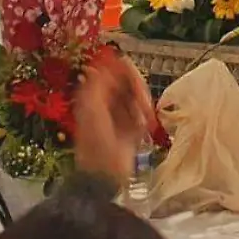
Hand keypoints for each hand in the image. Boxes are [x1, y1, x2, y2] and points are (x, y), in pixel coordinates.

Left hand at [72, 52, 154, 185]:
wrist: (104, 174)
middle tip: (143, 104)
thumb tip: (104, 65)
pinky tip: (143, 127)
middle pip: (129, 80)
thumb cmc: (96, 143)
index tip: (135, 82)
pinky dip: (146, 116)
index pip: (113, 69)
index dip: (126, 71)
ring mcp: (121, 112)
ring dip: (143, 104)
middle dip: (138, 90)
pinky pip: (144, 111)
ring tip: (143, 119)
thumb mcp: (92, 110)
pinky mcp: (132, 124)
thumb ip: (98, 84)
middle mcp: (108, 100)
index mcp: (94, 95)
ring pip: (139, 95)